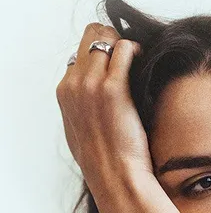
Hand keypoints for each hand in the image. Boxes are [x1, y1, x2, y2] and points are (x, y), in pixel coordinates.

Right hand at [56, 22, 153, 181]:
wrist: (114, 175)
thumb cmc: (103, 159)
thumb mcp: (78, 130)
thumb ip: (79, 106)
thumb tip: (90, 96)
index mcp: (64, 92)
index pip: (80, 53)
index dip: (101, 53)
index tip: (116, 62)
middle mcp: (74, 84)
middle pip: (91, 37)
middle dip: (111, 39)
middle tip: (129, 53)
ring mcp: (91, 84)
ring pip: (106, 37)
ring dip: (124, 43)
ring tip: (137, 57)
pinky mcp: (113, 88)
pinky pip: (124, 49)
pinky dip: (135, 49)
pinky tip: (143, 60)